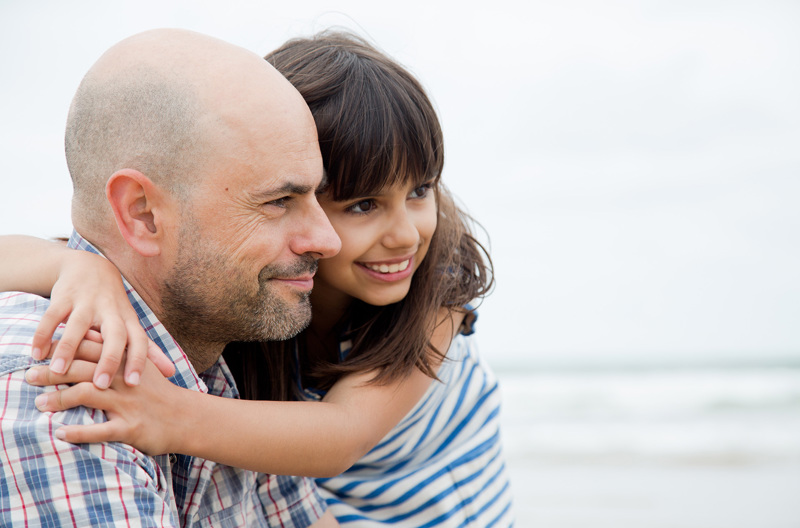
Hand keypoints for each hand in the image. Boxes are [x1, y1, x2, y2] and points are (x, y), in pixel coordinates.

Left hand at [25, 348, 182, 455]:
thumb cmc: (159, 393)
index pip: (91, 347)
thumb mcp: (140, 366)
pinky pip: (100, 430)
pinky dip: (78, 432)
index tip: (41, 350)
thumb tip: (88, 336)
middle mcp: (125, 380)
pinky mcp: (130, 427)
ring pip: (87, 395)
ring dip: (59, 399)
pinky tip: (60, 433)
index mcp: (127, 362)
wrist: (187, 417)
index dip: (64, 347)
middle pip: (83, 369)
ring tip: (39, 404)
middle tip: (29, 376)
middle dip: (53, 372)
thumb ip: (116, 352)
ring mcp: (128, 404)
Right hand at [31, 250, 174, 387]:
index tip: (134, 384)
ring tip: (58, 371)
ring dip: (67, 348)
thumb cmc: (113, 307)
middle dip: (109, 358)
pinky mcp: (65, 296)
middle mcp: (111, 310)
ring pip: (78, 325)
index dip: (140, 361)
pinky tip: (36, 354)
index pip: (139, 341)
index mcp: (128, 320)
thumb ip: (150, 350)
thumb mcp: (131, 324)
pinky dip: (43, 334)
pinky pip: (52, 316)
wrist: (91, 267)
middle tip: (100, 384)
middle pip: (114, 334)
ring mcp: (87, 302)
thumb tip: (172, 373)